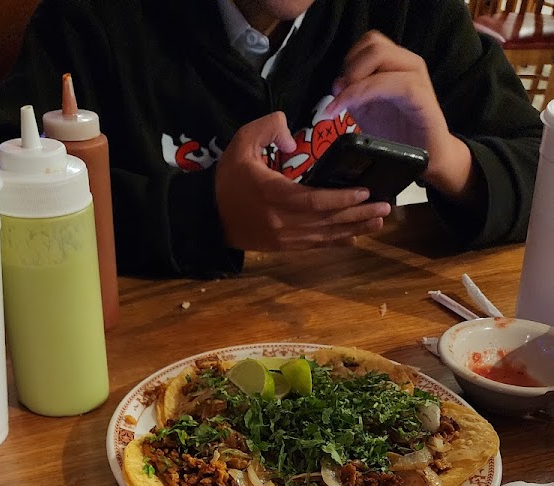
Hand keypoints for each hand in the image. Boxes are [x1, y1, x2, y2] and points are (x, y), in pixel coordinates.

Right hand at [215, 110, 390, 250]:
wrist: (209, 217)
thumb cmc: (227, 178)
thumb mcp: (241, 142)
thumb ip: (269, 128)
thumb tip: (294, 138)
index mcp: (273, 195)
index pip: (314, 200)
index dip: (341, 198)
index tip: (364, 191)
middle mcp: (282, 222)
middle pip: (327, 220)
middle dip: (358, 214)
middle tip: (385, 206)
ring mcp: (284, 238)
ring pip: (325, 236)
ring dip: (355, 229)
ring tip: (380, 221)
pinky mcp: (284, 247)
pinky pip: (316, 245)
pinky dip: (338, 241)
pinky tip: (356, 236)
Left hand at [324, 31, 474, 200]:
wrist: (427, 158)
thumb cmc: (400, 135)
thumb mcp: (367, 114)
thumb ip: (352, 97)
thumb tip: (337, 83)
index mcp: (395, 64)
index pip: (368, 43)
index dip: (349, 61)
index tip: (338, 90)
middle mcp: (407, 63)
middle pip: (372, 43)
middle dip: (351, 68)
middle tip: (342, 96)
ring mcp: (415, 75)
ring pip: (379, 54)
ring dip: (355, 78)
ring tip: (345, 103)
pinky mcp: (420, 93)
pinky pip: (387, 83)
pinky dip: (362, 93)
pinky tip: (350, 110)